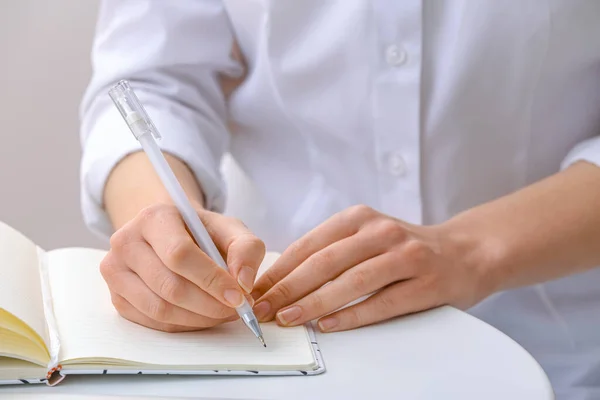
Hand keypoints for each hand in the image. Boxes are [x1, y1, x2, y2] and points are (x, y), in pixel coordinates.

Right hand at [100, 203, 264, 331]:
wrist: (172, 236)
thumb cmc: (202, 233)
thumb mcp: (230, 230)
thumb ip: (246, 248)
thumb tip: (244, 282)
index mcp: (154, 217)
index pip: (179, 254)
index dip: (211, 279)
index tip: (239, 296)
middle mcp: (126, 241)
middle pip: (169, 286)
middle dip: (210, 304)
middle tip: (237, 310)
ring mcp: (115, 271)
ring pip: (159, 309)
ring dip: (199, 318)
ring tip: (223, 313)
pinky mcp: (117, 297)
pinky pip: (152, 322)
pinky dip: (184, 325)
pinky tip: (203, 316)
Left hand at [251, 205, 492, 332]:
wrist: (464, 250)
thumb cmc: (405, 247)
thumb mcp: (368, 235)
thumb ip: (333, 250)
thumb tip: (284, 278)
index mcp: (360, 218)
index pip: (310, 244)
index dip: (280, 269)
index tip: (257, 290)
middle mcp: (381, 231)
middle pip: (325, 263)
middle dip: (288, 288)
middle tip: (263, 309)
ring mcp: (406, 255)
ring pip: (351, 282)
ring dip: (314, 303)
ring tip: (288, 319)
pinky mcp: (425, 282)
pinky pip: (382, 302)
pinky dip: (352, 315)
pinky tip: (329, 324)